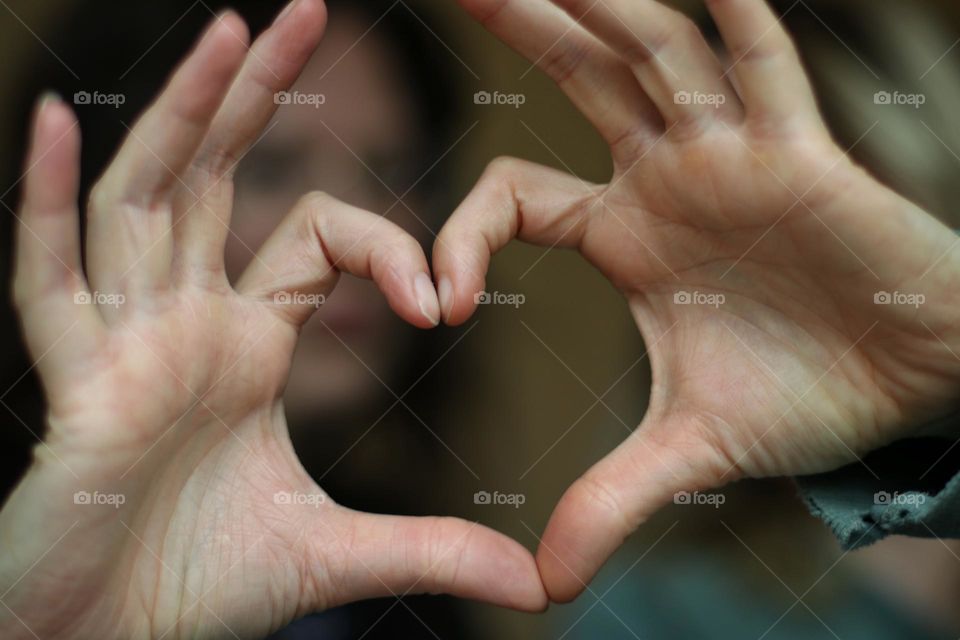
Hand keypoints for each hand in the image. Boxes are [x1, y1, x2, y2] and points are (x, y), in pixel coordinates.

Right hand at [0, 3, 544, 638]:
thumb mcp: (336, 556)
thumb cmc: (196, 592)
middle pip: (217, 182)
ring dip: (181, 114)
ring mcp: (123, 346)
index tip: (441, 302)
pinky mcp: (72, 388)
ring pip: (145, 202)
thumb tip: (537, 584)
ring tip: (229, 28)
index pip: (314, 243)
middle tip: (306, 11)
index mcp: (245, 348)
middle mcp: (182, 326)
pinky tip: (51, 120)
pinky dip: (43, 203)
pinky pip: (46, 280)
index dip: (384, 247)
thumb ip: (435, 552)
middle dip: (256, 96)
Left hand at [438, 0, 959, 601]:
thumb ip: (609, 500)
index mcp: (624, 234)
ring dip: (602, 4)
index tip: (443, 306)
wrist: (912, 389)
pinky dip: (728, 17)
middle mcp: (668, 177)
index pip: (514, 196)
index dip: (464, 235)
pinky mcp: (802, 153)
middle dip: (524, 26)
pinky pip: (761, 65)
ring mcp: (734, 154)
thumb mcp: (687, 448)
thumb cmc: (807, 398)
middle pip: (580, 81)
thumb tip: (544, 586)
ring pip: (657, 54)